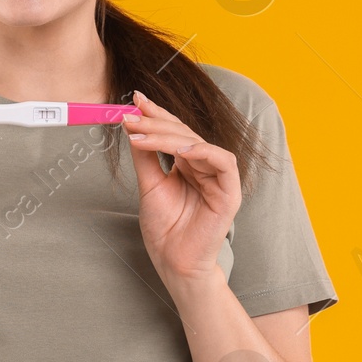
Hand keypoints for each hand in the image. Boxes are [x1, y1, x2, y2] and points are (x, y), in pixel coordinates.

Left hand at [121, 90, 241, 284]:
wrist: (174, 262)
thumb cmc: (165, 230)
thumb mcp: (149, 186)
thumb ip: (145, 156)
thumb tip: (132, 125)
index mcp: (188, 164)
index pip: (174, 131)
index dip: (156, 114)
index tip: (134, 99)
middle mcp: (204, 166)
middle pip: (184, 132)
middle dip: (155, 122)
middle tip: (130, 117)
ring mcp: (218, 177)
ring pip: (198, 142)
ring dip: (169, 135)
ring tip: (142, 134)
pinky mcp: (230, 191)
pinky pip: (223, 161)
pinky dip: (203, 151)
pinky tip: (181, 151)